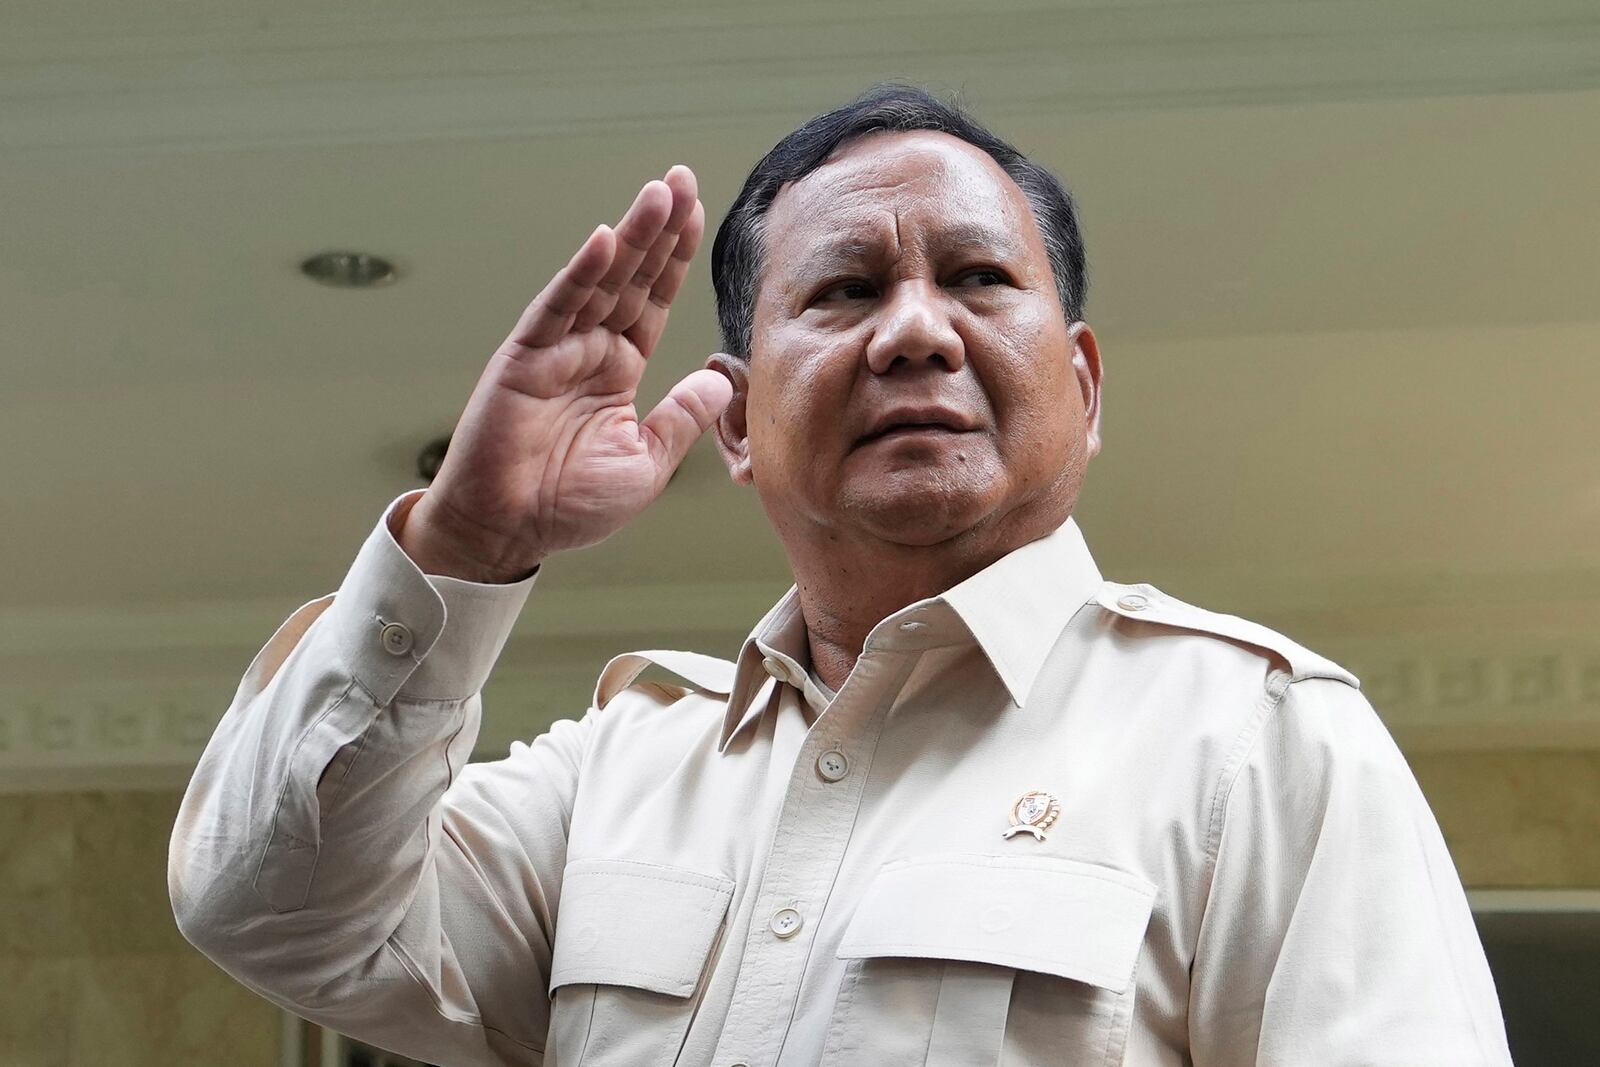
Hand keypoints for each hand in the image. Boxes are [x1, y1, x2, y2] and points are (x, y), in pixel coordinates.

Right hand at [398, 165, 732, 582]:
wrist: (508, 532)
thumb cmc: (569, 507)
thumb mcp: (646, 465)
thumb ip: (681, 420)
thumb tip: (722, 379)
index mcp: (618, 371)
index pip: (653, 303)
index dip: (674, 260)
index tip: (697, 214)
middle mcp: (588, 351)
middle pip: (630, 278)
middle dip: (657, 230)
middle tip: (682, 180)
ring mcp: (555, 351)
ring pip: (599, 282)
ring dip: (629, 237)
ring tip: (659, 193)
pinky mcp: (523, 360)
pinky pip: (557, 309)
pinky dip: (579, 276)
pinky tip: (605, 242)